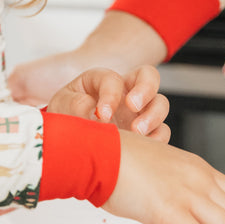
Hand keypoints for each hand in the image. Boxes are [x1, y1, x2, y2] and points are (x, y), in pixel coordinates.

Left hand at [47, 65, 169, 140]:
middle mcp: (124, 91)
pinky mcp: (146, 132)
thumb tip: (92, 112)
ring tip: (137, 133)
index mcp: (101, 81)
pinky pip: (162, 131)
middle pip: (148, 76)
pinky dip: (157, 138)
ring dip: (153, 116)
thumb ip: (74, 105)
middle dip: (144, 89)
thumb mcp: (62, 106)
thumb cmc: (65, 116)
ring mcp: (137, 112)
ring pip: (160, 103)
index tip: (102, 115)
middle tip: (132, 106)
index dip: (110, 95)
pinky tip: (143, 147)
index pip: (112, 79)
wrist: (68, 141)